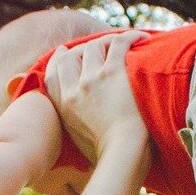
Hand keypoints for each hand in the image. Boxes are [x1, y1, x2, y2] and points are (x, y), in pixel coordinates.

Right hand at [46, 31, 147, 164]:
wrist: (123, 155)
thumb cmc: (109, 157)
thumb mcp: (81, 142)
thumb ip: (77, 126)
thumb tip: (85, 126)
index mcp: (65, 107)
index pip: (53, 74)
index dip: (58, 60)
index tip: (63, 52)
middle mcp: (75, 89)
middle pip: (71, 55)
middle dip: (81, 48)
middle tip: (97, 46)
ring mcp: (93, 79)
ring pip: (94, 46)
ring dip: (106, 42)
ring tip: (121, 44)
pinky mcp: (113, 72)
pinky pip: (119, 43)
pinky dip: (130, 37)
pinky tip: (142, 38)